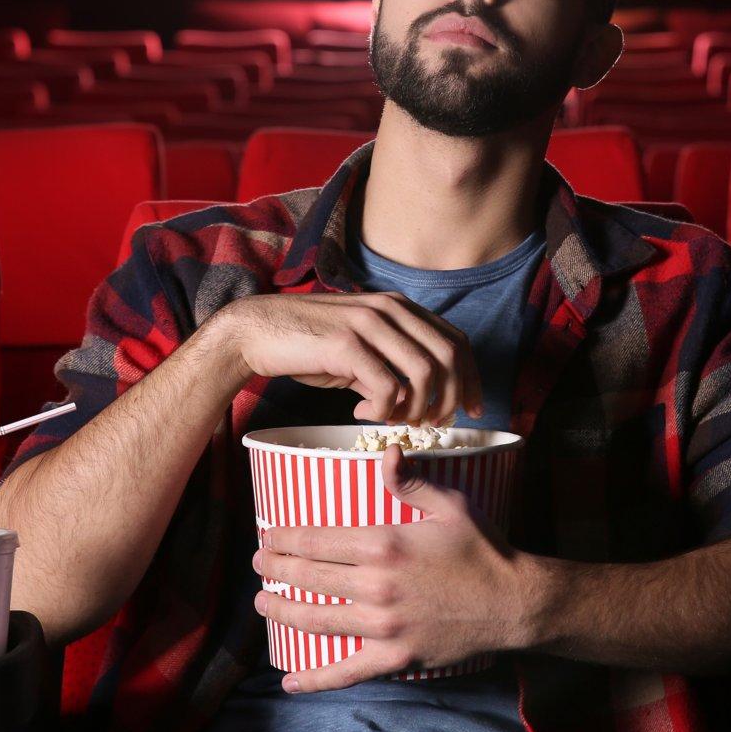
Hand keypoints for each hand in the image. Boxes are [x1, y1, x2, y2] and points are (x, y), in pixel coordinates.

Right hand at [220, 292, 482, 424]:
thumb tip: (412, 402)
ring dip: (417, 408)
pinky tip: (360, 414)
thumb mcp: (359, 348)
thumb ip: (389, 365)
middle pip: (448, 357)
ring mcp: (369, 323)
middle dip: (450, 399)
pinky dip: (383, 410)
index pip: (455, 341)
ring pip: (423, 373)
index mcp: (398, 307)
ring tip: (395, 421)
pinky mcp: (346, 344)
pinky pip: (387, 387)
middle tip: (432, 424)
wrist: (257, 332)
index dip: (472, 378)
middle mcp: (390, 309)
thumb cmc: (308, 344)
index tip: (474, 409)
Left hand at [251, 444, 533, 690]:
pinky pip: (345, 672)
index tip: (267, 535)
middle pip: (307, 577)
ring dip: (281, 611)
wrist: (514, 603)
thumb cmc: (483, 549)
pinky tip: (289, 681)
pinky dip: (315, 679)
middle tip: (258, 564)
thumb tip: (384, 451)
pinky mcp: (394, 658)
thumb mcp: (450, 504)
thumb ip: (410, 481)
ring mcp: (382, 626)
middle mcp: (376, 585)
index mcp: (384, 543)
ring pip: (315, 620)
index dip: (283, 537)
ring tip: (262, 603)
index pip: (315, 539)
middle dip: (274, 569)